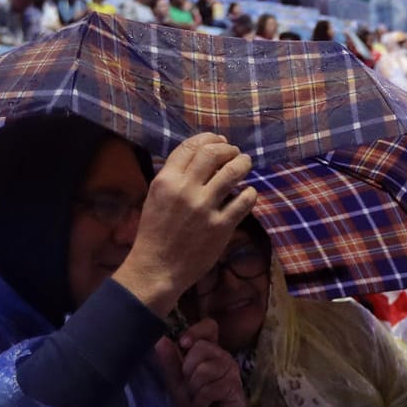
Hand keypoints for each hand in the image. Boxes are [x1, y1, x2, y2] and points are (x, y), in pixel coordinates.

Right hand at [113, 134, 257, 313]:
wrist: (157, 268)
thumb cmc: (155, 233)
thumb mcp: (156, 197)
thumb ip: (175, 176)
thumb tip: (200, 155)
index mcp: (166, 180)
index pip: (190, 146)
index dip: (208, 138)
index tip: (219, 141)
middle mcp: (185, 190)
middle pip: (213, 153)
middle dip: (228, 149)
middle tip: (235, 153)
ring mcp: (204, 207)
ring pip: (232, 171)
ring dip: (243, 163)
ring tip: (245, 164)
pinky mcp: (221, 226)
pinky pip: (244, 200)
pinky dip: (250, 192)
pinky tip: (248, 192)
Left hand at [153, 318, 254, 406]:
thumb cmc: (199, 404)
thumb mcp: (177, 383)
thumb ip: (170, 363)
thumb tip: (160, 339)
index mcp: (210, 351)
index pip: (209, 326)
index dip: (196, 330)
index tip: (183, 343)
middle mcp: (223, 356)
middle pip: (201, 348)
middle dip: (188, 370)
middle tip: (191, 387)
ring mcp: (232, 370)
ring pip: (204, 368)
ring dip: (194, 388)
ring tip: (198, 398)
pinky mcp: (235, 387)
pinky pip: (210, 388)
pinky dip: (201, 400)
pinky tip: (204, 406)